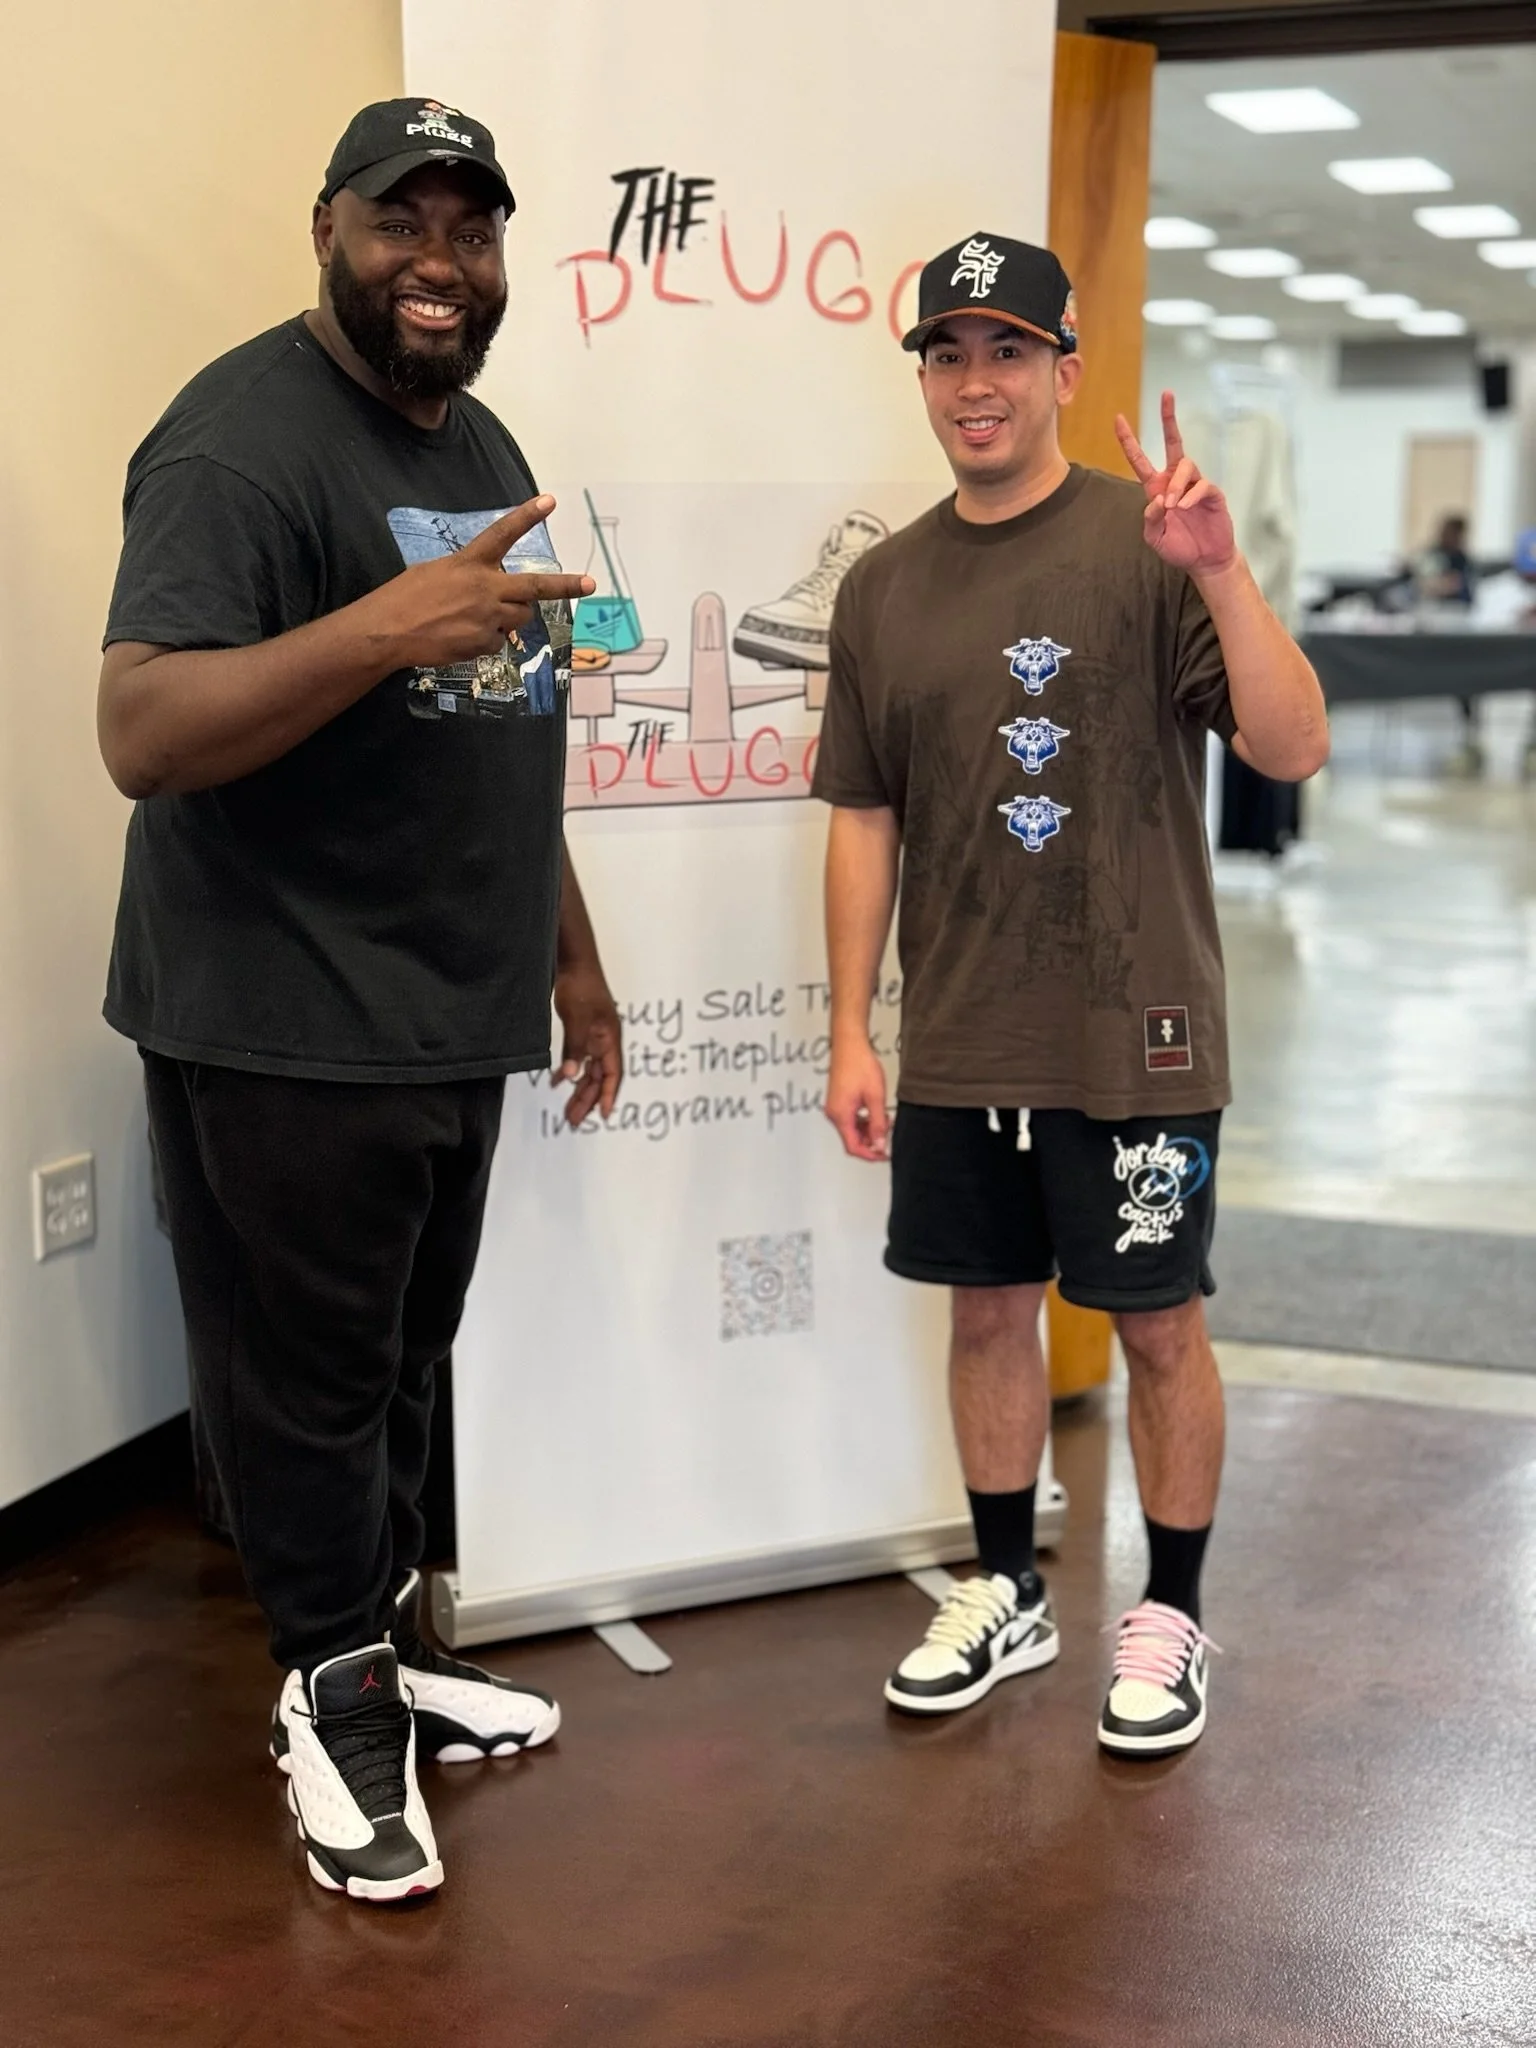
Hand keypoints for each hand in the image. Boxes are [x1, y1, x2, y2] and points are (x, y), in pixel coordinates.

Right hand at [367, 495, 594, 668]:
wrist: (387, 631)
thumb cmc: (404, 598)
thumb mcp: (435, 572)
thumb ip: (467, 576)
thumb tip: (485, 589)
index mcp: (469, 563)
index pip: (503, 534)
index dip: (527, 516)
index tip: (550, 501)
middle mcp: (485, 587)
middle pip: (535, 586)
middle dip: (566, 586)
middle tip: (590, 584)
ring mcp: (488, 617)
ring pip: (520, 617)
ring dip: (509, 617)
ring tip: (474, 618)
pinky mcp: (485, 642)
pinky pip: (499, 641)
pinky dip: (486, 640)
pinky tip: (460, 637)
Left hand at [553, 965, 622, 1125]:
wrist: (573, 962)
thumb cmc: (581, 985)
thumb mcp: (577, 1018)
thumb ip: (574, 1048)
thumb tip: (570, 1076)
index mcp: (610, 1038)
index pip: (612, 1074)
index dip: (609, 1095)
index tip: (604, 1116)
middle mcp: (604, 1041)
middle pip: (599, 1077)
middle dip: (589, 1100)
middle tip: (574, 1120)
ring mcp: (593, 1037)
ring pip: (588, 1071)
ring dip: (578, 1090)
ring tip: (568, 1110)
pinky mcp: (580, 1031)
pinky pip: (577, 1058)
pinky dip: (568, 1072)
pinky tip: (557, 1082)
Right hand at [824, 1037, 890, 1161]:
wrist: (849, 1045)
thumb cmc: (859, 1065)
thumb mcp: (875, 1097)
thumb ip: (878, 1124)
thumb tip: (879, 1144)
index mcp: (840, 1115)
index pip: (853, 1147)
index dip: (870, 1154)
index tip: (884, 1155)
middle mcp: (834, 1113)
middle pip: (852, 1139)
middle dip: (871, 1140)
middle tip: (888, 1133)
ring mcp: (835, 1107)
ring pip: (852, 1129)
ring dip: (869, 1129)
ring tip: (885, 1119)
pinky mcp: (838, 1101)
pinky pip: (850, 1118)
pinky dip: (864, 1120)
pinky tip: (876, 1112)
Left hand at [1115, 394, 1236, 577]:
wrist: (1204, 560)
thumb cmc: (1179, 547)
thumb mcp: (1155, 537)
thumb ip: (1151, 519)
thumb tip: (1158, 499)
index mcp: (1156, 488)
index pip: (1140, 460)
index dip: (1129, 440)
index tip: (1118, 419)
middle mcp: (1175, 481)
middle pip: (1173, 441)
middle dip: (1168, 418)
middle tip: (1167, 394)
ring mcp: (1195, 484)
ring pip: (1185, 465)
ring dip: (1176, 484)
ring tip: (1174, 506)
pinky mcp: (1212, 493)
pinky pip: (1202, 485)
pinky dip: (1192, 495)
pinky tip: (1186, 508)